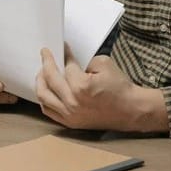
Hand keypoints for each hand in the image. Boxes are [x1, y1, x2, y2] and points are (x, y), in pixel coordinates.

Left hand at [35, 45, 167, 131]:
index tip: (61, 47)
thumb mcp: (104, 64)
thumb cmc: (120, 87)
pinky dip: (44, 99)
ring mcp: (70, 114)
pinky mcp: (71, 123)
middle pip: (49, 79)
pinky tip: (46, 91)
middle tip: (45, 55)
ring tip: (42, 72)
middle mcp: (72, 101)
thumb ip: (85, 62)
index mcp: (80, 86)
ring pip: (44, 96)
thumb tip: (71, 64)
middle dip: (46, 63)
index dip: (64, 54)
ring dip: (40, 82)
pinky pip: (49, 111)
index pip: (66, 66)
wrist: (130, 110)